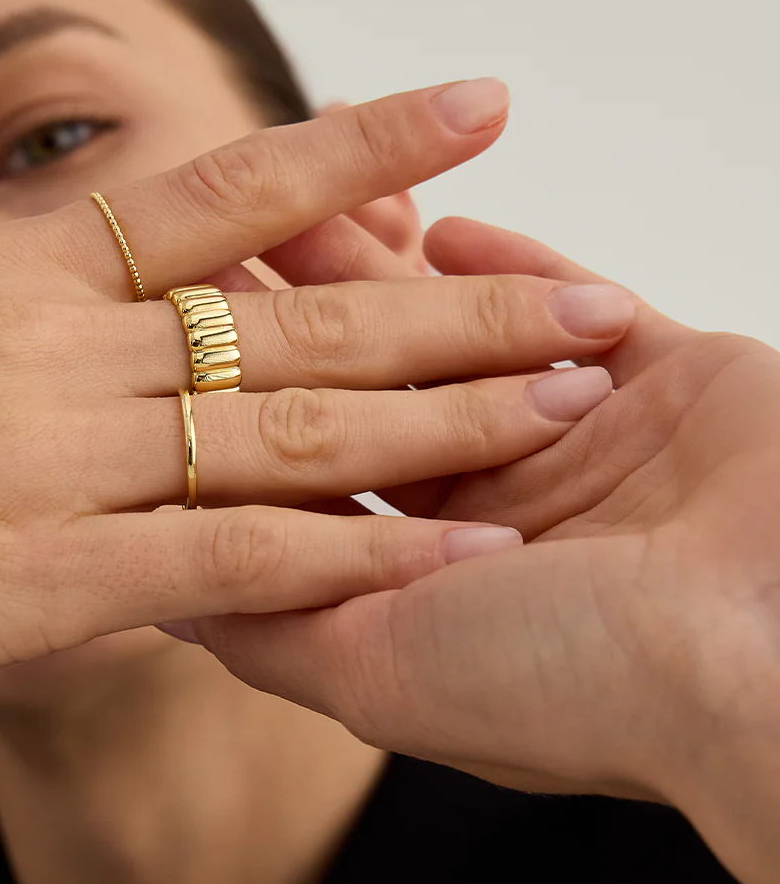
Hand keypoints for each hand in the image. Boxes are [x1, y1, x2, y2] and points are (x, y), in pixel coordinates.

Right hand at [0, 85, 632, 710]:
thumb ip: (27, 319)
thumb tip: (123, 316)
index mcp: (16, 274)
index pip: (222, 186)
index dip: (363, 141)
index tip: (477, 107)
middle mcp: (53, 349)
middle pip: (295, 312)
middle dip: (455, 306)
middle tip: (586, 297)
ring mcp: (54, 460)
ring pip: (286, 429)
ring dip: (437, 421)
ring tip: (558, 402)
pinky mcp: (39, 579)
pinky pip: (226, 560)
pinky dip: (345, 558)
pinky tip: (445, 554)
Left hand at [175, 218, 779, 883]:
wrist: (774, 648)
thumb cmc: (572, 683)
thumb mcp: (376, 677)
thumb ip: (269, 629)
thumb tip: (164, 605)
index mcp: (424, 577)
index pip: (311, 464)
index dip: (239, 392)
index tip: (175, 322)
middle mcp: (495, 510)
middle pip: (376, 382)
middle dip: (307, 307)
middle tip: (236, 229)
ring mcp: (584, 443)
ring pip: (467, 332)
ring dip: (395, 268)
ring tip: (328, 201)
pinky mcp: (668, 382)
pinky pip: (578, 304)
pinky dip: (519, 268)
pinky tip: (449, 228)